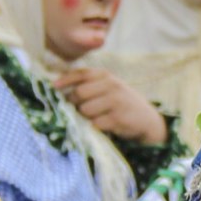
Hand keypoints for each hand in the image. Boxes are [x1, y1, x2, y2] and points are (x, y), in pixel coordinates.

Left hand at [54, 68, 168, 145]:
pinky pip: (95, 123)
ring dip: (84, 117)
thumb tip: (59, 89)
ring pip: (85, 110)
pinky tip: (102, 126)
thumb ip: (90, 85)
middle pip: (79, 93)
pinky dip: (94, 127)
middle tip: (77, 110)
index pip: (81, 73)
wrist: (146, 119)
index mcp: (106, 76)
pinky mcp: (118, 118)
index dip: (65, 79)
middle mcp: (111, 85)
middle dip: (74, 103)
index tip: (53, 86)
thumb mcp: (109, 88)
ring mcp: (115, 101)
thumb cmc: (121, 103)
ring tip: (93, 118)